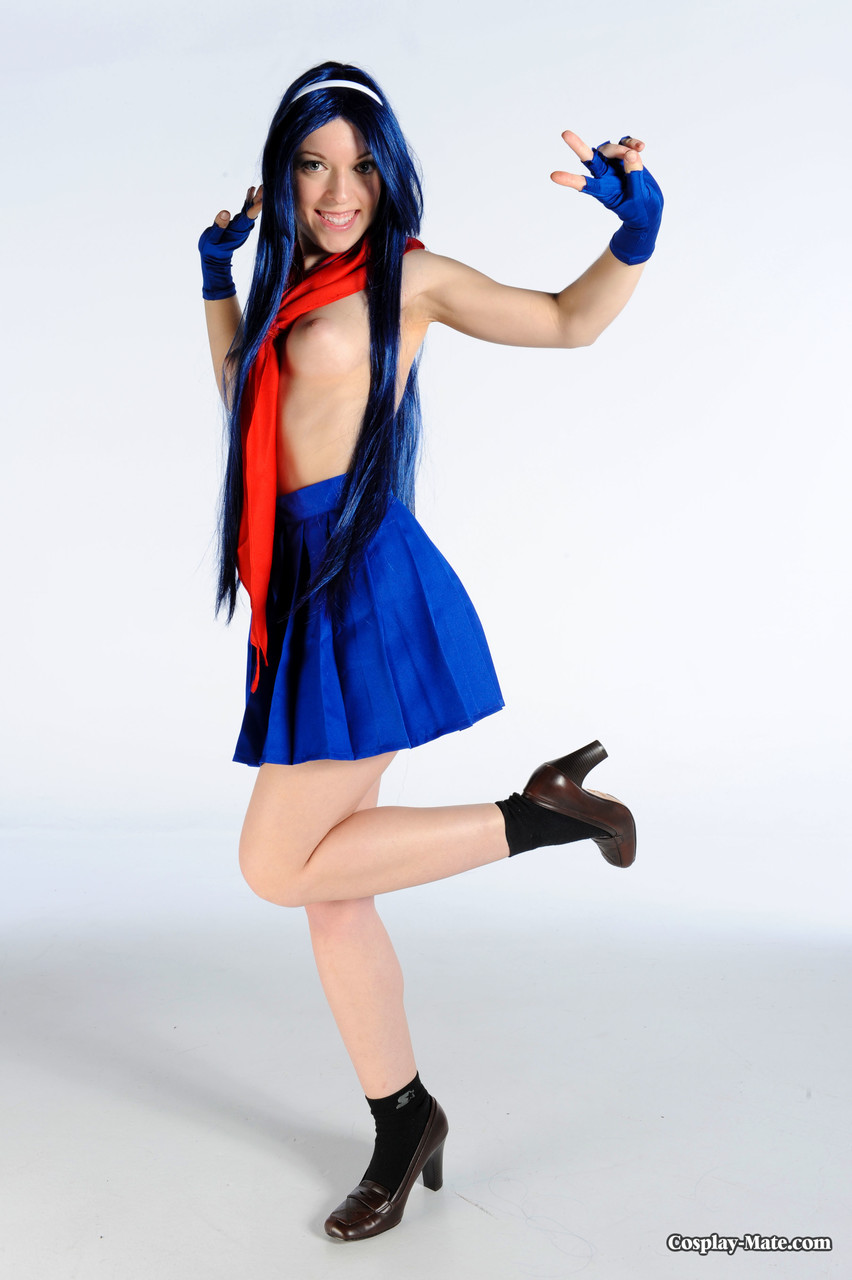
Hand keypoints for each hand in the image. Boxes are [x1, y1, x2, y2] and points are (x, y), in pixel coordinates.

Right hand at [198, 186, 262, 299]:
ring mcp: (241, 226)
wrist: (214, 259)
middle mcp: (242, 228)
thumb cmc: (212, 249)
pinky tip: (250, 191)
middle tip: (265, 187)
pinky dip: (249, 201)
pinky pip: (246, 211)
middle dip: (259, 200)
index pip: (248, 217)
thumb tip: (225, 212)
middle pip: (253, 212)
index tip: (263, 199)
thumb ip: (218, 226)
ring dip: (256, 198)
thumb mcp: (212, 238)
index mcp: (237, 231)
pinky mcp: (238, 224)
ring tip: (260, 186)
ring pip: (251, 210)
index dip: (256, 208)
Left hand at [551, 133, 662, 264]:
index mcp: (603, 191)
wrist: (649, 210)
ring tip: (637, 152)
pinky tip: (641, 147)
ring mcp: (614, 165)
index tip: (554, 176)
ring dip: (622, 148)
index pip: (583, 184)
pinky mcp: (626, 158)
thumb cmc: (639, 210)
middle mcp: (605, 176)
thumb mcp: (638, 198)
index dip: (569, 179)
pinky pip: (625, 144)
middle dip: (578, 146)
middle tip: (564, 134)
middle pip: (590, 159)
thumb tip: (630, 153)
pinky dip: (632, 143)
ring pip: (610, 149)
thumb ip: (634, 176)